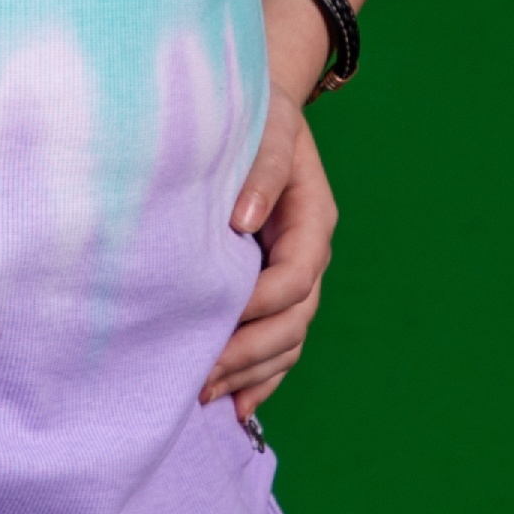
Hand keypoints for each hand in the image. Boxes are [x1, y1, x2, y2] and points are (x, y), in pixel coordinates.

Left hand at [201, 91, 337, 419]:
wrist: (260, 110)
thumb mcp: (269, 130)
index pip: (295, 276)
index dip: (258, 303)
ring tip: (207, 396)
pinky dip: (260, 375)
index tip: (213, 316)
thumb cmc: (260, 116)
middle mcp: (309, 253)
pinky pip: (278, 341)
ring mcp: (295, 275)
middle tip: (201, 377)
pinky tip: (235, 403)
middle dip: (249, 353)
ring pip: (288, 339)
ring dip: (252, 373)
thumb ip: (263, 170)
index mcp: (312, 220)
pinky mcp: (274, 288)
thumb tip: (242, 220)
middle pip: (293, 320)